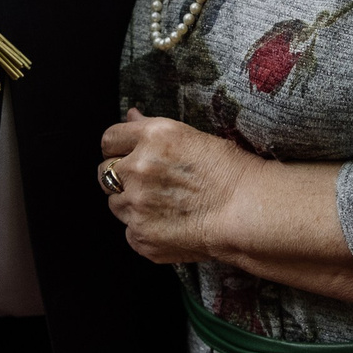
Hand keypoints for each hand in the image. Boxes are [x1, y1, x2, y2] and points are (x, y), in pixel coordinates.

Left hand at [99, 109, 252, 264]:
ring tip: (164, 205)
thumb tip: (131, 115)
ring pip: (115, 204)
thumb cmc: (230, 171)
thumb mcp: (191, 136)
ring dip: (131, 203)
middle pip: (105, 172)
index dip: (117, 148)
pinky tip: (169, 224)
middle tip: (147, 183)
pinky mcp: (141, 236)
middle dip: (121, 176)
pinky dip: (144, 229)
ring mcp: (137, 205)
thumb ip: (151, 128)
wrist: (248, 212)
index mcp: (152, 137)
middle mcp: (138, 168)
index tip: (126, 155)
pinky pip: (130, 230)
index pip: (109, 139)